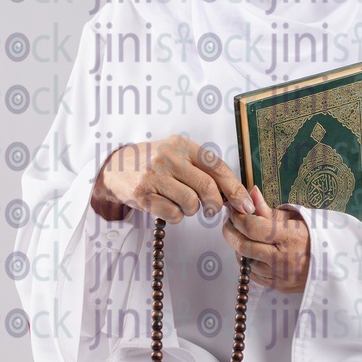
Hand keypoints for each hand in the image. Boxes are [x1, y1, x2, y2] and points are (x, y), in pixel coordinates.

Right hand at [91, 134, 255, 222]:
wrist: (116, 168)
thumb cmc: (156, 164)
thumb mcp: (179, 156)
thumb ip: (204, 170)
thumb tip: (236, 195)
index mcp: (183, 145)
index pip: (217, 167)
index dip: (235, 188)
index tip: (245, 204)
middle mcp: (168, 157)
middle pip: (207, 187)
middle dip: (215, 204)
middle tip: (212, 209)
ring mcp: (154, 175)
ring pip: (191, 203)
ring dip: (192, 210)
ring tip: (183, 204)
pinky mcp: (142, 194)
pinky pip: (173, 214)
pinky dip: (176, 216)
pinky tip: (169, 208)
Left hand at [222, 186, 310, 293]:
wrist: (334, 267)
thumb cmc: (316, 238)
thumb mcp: (297, 219)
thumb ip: (269, 210)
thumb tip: (252, 193)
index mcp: (290, 237)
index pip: (253, 227)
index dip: (238, 217)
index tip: (234, 209)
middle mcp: (282, 259)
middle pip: (242, 245)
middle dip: (230, 231)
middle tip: (230, 221)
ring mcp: (277, 276)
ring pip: (244, 260)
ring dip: (238, 246)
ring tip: (244, 235)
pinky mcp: (275, 286)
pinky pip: (251, 274)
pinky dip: (247, 260)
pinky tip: (253, 251)